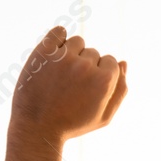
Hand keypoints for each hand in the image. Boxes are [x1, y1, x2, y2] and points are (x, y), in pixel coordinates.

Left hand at [9, 26, 127, 144]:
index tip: (87, 89)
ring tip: (61, 74)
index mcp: (103, 80)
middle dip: (86, 66)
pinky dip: (59, 37)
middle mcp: (85, 65)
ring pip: (77, 41)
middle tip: (71, 87)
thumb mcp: (104, 116)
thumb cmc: (73, 124)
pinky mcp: (44, 52)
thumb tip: (123, 63)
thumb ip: (119, 90)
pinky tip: (55, 53)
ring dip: (73, 53)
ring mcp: (63, 57)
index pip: (111, 61)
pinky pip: (58, 32)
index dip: (101, 75)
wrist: (36, 128)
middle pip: (93, 52)